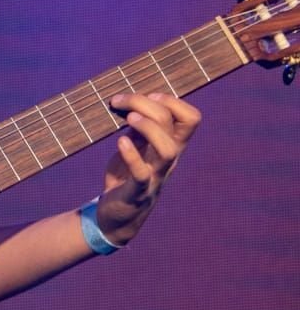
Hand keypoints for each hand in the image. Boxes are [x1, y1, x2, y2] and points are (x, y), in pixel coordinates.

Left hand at [96, 91, 201, 245]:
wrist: (116, 214)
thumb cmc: (127, 174)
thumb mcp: (136, 146)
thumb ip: (139, 126)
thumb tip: (133, 98)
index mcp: (171, 145)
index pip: (191, 118)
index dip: (173, 101)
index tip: (147, 95)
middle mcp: (168, 159)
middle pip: (174, 124)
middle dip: (147, 103)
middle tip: (121, 101)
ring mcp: (155, 175)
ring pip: (168, 150)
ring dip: (148, 128)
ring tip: (128, 119)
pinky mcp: (137, 191)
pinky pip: (141, 173)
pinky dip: (131, 155)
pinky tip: (120, 141)